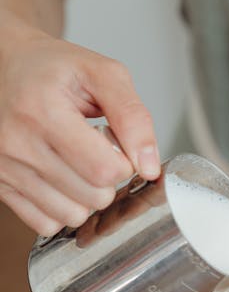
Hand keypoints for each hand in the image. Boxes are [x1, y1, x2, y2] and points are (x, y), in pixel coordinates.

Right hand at [0, 21, 159, 235]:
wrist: (7, 68)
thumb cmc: (53, 70)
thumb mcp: (102, 74)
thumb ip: (134, 117)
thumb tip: (149, 167)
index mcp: (43, 109)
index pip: (104, 170)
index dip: (124, 163)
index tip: (116, 146)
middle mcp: (17, 141)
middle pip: (92, 197)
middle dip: (108, 181)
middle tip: (97, 153)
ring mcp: (5, 166)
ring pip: (71, 216)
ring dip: (87, 198)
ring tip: (78, 166)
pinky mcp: (0, 183)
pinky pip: (45, 224)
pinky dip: (61, 210)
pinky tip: (62, 183)